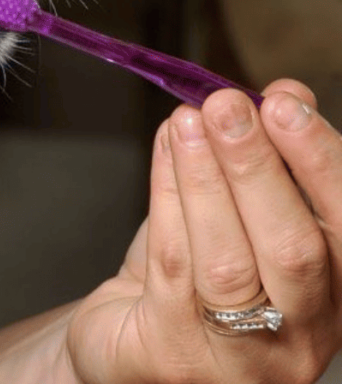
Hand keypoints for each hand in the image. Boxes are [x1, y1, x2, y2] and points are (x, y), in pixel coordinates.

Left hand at [68, 80, 341, 382]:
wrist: (130, 346)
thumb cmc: (193, 280)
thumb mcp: (242, 220)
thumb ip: (273, 164)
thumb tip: (287, 94)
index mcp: (334, 298)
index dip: (320, 162)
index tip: (285, 103)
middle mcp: (299, 336)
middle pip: (292, 249)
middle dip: (257, 167)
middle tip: (227, 105)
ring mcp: (238, 358)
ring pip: (226, 260)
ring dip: (204, 178)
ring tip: (186, 120)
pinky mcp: (172, 356)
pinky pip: (171, 267)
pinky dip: (167, 198)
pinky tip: (164, 153)